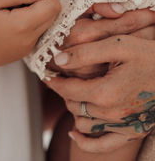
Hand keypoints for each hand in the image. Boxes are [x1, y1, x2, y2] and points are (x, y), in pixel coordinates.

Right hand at [0, 0, 60, 83]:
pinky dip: (28, 25)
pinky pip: (34, 35)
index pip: (54, 6)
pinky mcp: (20, 53)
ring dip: (34, 14)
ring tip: (11, 11)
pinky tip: (9, 22)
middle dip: (41, 4)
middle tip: (18, 0)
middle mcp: (29, 41)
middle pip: (52, 16)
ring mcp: (25, 49)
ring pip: (44, 25)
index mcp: (23, 26)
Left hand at [45, 9, 154, 152]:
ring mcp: (121, 125)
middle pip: (73, 104)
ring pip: (83, 122)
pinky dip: (86, 141)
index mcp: (105, 92)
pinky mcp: (130, 130)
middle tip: (59, 78)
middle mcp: (111, 113)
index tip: (46, 72)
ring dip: (73, 107)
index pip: (68, 89)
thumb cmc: (149, 55)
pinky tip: (75, 133)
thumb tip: (59, 59)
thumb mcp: (118, 46)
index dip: (54, 80)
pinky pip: (102, 144)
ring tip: (71, 93)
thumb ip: (87, 53)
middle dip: (63, 91)